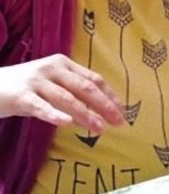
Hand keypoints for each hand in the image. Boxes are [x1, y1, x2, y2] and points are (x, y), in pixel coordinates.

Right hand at [0, 55, 123, 130]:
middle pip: (85, 88)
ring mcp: (36, 81)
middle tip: (118, 122)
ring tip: (100, 128)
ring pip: (67, 99)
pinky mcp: (21, 96)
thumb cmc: (24, 88)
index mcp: (63, 64)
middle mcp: (52, 69)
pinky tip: (67, 123)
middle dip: (105, 106)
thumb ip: (73, 96)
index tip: (122, 112)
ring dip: (86, 114)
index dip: (110, 95)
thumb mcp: (51, 87)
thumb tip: (98, 115)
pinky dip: (55, 114)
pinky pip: (41, 107)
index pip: (93, 79)